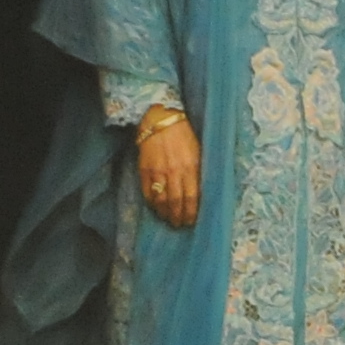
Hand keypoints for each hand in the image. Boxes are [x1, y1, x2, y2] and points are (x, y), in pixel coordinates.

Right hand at [135, 111, 201, 226]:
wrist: (160, 120)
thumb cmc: (183, 135)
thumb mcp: (198, 152)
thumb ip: (198, 172)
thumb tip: (200, 193)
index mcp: (191, 167)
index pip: (192, 197)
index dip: (191, 213)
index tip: (191, 221)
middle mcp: (174, 171)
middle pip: (176, 202)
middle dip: (178, 217)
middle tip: (179, 224)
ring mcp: (158, 171)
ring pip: (161, 200)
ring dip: (165, 213)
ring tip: (168, 219)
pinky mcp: (145, 169)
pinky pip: (147, 192)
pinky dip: (152, 203)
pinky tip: (156, 208)